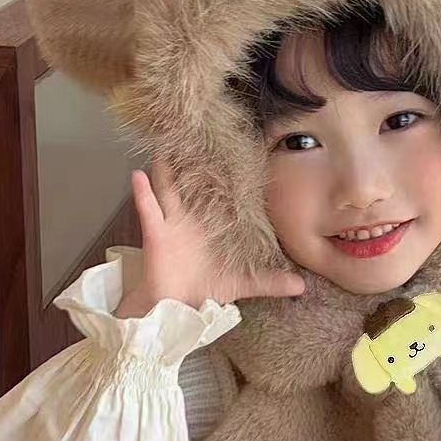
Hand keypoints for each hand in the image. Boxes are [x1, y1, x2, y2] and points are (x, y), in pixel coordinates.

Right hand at [115, 161, 304, 317]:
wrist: (177, 308)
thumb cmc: (207, 289)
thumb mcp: (243, 283)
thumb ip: (270, 281)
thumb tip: (301, 286)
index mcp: (213, 224)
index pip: (220, 193)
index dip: (226, 173)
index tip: (235, 149)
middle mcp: (192, 218)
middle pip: (193, 183)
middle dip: (195, 161)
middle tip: (199, 132)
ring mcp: (172, 222)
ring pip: (168, 187)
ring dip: (166, 167)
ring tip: (167, 142)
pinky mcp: (156, 233)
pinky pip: (149, 209)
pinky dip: (143, 192)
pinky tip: (139, 174)